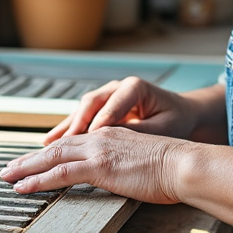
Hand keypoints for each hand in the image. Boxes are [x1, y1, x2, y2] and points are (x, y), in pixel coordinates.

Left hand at [0, 126, 188, 203]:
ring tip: (7, 177)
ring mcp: (98, 150)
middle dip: (30, 158)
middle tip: (9, 168)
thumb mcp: (144, 162)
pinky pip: (60, 173)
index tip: (35, 161)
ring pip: (52, 158)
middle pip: (57, 147)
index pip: (74, 143)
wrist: (184, 164)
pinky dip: (37, 180)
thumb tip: (122, 178)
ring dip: (26, 168)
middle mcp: (101, 138)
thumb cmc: (174, 168)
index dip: (51, 152)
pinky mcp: (99, 166)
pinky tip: (23, 187)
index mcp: (112, 136)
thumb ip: (127, 166)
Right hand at [45, 76, 199, 144]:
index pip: (110, 107)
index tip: (84, 141)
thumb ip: (138, 132)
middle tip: (57, 145)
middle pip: (89, 105)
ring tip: (47, 144)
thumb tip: (112, 141)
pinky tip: (53, 143)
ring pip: (82, 110)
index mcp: (133, 87)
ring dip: (65, 128)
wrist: (185, 115)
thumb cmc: (177, 121)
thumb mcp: (163, 128)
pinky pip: (83, 118)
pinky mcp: (104, 108)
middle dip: (72, 126)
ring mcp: (108, 96)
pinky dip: (69, 131)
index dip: (95, 125)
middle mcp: (117, 88)